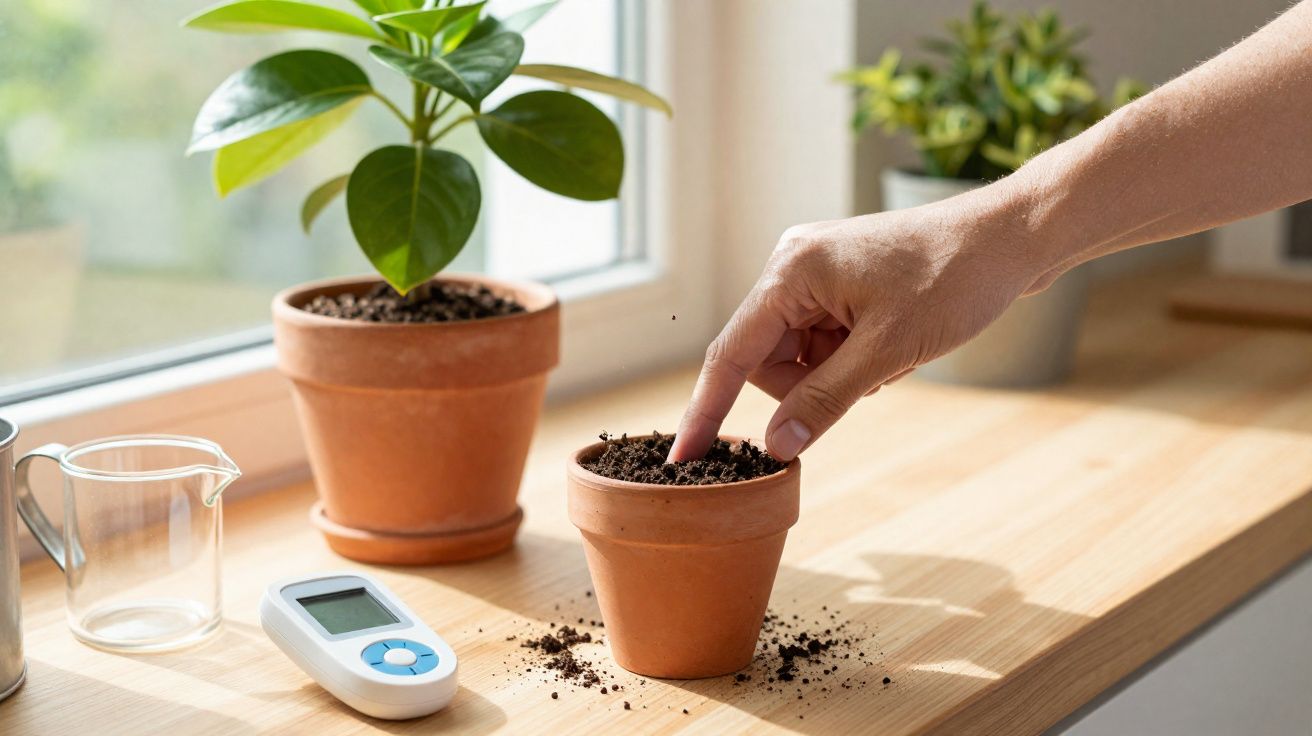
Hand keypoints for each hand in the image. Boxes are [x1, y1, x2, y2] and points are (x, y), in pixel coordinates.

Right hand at [667, 193, 1051, 461]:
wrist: (1012, 239)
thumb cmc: (953, 280)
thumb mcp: (888, 352)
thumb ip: (825, 401)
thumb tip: (775, 448)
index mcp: (790, 271)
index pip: (731, 353)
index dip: (707, 410)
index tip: (684, 459)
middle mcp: (792, 266)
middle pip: (766, 359)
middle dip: (808, 386)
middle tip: (868, 378)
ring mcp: (817, 274)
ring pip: (797, 357)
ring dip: (835, 375)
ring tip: (890, 357)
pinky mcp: (841, 284)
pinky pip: (823, 342)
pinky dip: (852, 360)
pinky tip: (893, 347)